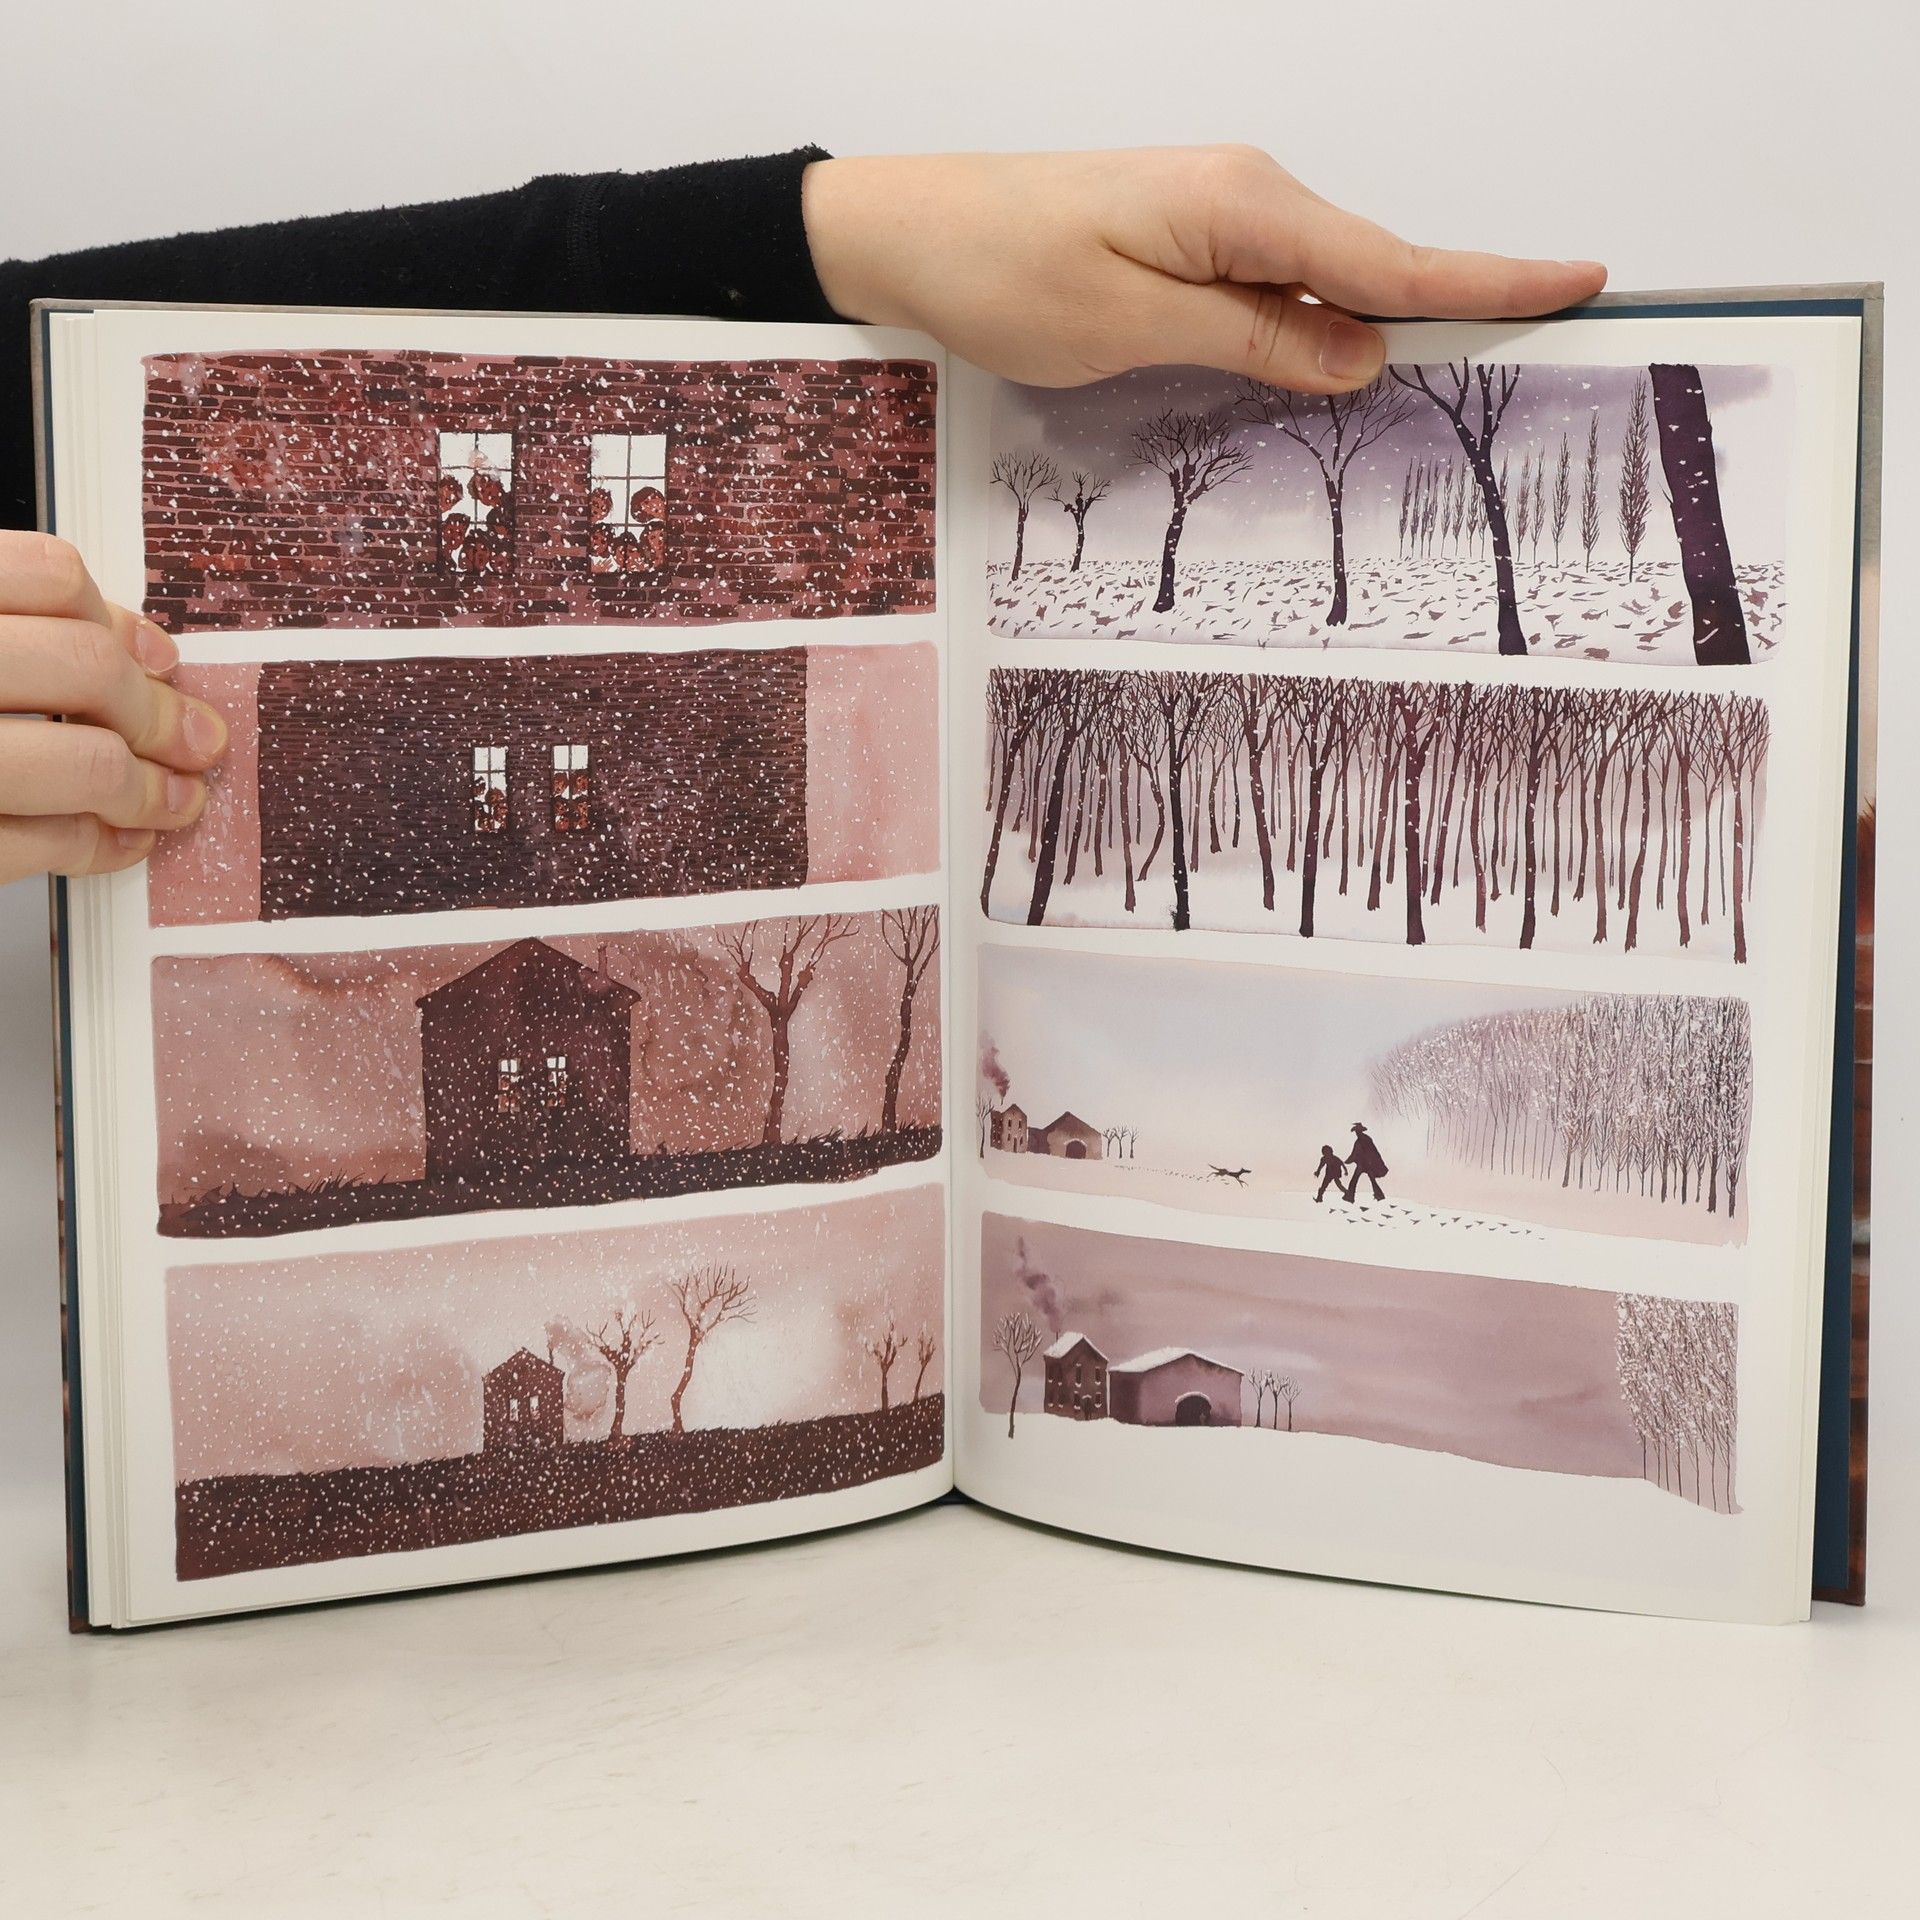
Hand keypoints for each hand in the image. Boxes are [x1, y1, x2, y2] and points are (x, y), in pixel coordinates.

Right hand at [0, 532, 228, 884]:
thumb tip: (142, 652)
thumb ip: (22, 627)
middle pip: (87, 668)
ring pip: (90, 762)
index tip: (159, 659)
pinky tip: (122, 837)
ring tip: (177, 801)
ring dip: (153, 789)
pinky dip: (105, 843)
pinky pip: (53, 843)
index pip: (50, 577)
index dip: (119, 621)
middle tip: (199, 741)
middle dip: (161, 714)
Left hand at [803, 146, 1605, 390]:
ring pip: (1332, 283)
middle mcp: (1246, 197)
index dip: (1491, 280)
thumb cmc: (998, 269)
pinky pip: (1284, 285)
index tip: (1583, 282)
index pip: (1392, 261)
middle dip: (1464, 307)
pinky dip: (1324, 324)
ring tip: (1470, 364)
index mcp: (1244, 206)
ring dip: (1389, 326)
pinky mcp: (1191, 240)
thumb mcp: (1130, 326)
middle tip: (1551, 344)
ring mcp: (1220, 216)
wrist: (907, 229)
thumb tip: (1360, 359)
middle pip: (1379, 269)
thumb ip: (1254, 339)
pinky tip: (1344, 361)